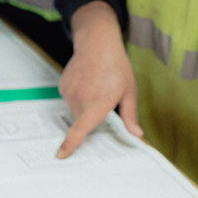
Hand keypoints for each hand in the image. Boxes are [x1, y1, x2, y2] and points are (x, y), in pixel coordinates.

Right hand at [55, 1, 142, 158]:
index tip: (61, 155)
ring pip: (76, 110)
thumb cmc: (116, 66)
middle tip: (105, 99)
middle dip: (92, 117)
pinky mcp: (63, 86)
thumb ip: (130, 115)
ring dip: (85, 106)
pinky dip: (78, 96)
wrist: (97, 42)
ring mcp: (69, 93)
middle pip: (83, 121)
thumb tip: (136, 135)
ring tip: (97, 86)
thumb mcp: (129, 91)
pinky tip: (87, 82)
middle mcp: (81, 100)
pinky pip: (70, 99)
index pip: (81, 129)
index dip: (70, 144)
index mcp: (98, 104)